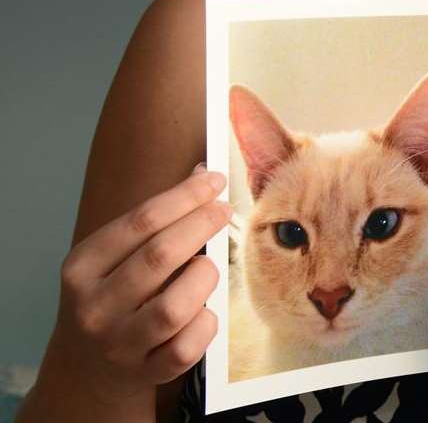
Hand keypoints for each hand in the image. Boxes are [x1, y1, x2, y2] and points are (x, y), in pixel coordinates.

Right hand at [48, 164, 229, 399]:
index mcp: (82, 268)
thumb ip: (154, 220)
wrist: (89, 365)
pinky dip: (205, 323)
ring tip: (207, 268)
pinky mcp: (146, 371)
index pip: (141, 222)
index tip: (215, 181)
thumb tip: (204, 175)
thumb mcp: (114, 256)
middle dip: (201, 225)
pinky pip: (188, 347)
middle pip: (160, 256)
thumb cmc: (114, 294)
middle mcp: (94, 307)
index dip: (185, 197)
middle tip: (223, 210)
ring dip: (203, 278)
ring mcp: (119, 344)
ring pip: (174, 307)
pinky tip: (205, 310)